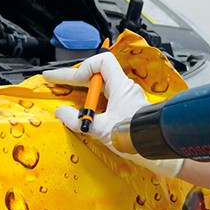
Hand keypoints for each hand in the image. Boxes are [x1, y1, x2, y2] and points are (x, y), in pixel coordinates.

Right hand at [43, 52, 182, 176]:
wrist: (154, 147)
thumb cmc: (135, 136)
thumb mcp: (101, 129)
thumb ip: (78, 121)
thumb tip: (61, 112)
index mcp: (120, 86)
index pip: (101, 62)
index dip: (83, 67)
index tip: (70, 79)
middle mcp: (124, 89)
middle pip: (96, 74)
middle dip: (74, 78)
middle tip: (55, 80)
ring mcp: (126, 98)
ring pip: (100, 86)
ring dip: (82, 89)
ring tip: (65, 92)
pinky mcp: (126, 109)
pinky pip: (104, 98)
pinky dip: (91, 101)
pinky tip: (82, 109)